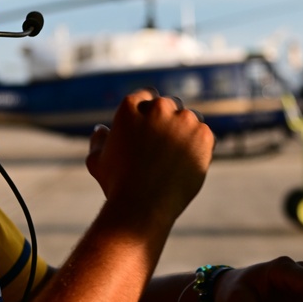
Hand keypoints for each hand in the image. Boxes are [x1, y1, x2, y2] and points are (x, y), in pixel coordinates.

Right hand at [85, 89, 213, 228]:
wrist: (143, 205)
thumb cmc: (117, 185)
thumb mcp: (97, 161)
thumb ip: (99, 141)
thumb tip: (101, 129)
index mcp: (130, 106)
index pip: (145, 96)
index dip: (148, 112)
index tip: (150, 128)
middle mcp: (158, 107)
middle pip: (169, 105)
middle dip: (167, 120)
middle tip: (164, 146)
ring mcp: (183, 119)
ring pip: (189, 119)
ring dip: (185, 131)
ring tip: (176, 157)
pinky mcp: (203, 134)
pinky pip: (205, 135)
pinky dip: (200, 146)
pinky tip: (188, 163)